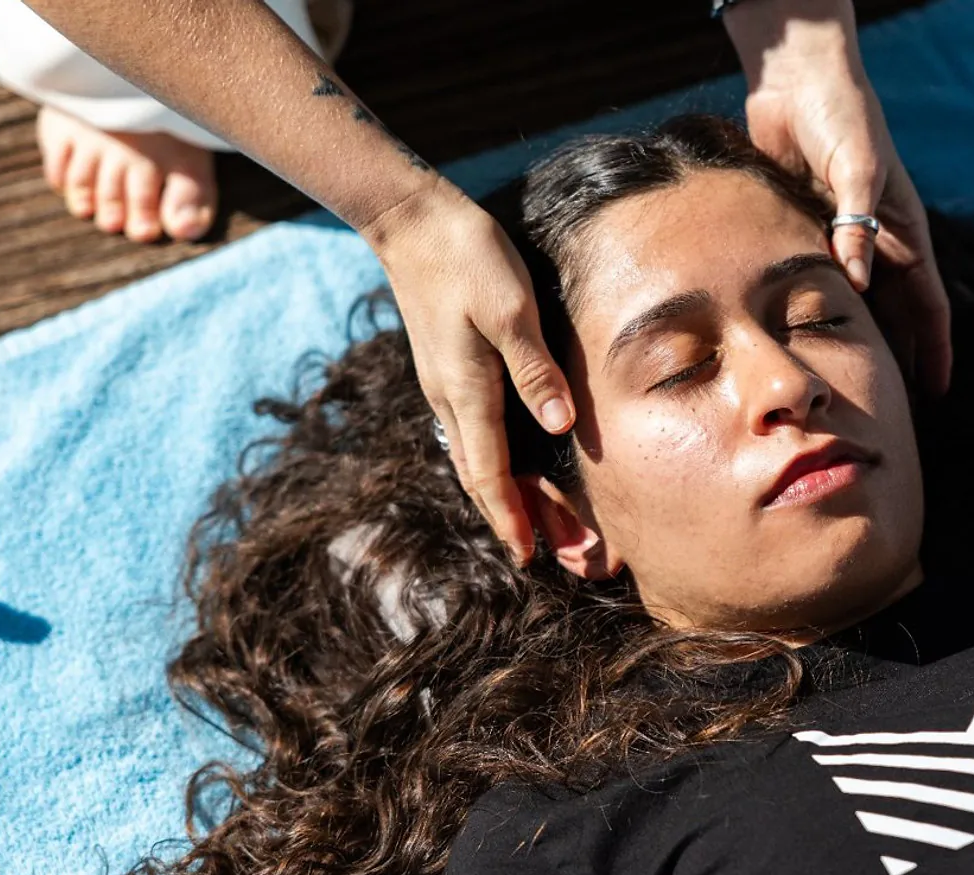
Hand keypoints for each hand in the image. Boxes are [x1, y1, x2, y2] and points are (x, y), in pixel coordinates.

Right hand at [362, 182, 573, 562]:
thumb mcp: (511, 308)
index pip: (489, 472)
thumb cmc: (468, 257)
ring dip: (499, 494)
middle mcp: (449, 397)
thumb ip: (535, 369)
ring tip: (530, 523)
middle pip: (478, 475)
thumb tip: (561, 425)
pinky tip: (506, 467)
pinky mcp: (446, 368)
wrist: (412, 220)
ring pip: (472, 456)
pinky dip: (489, 462)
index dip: (510, 517)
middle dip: (507, 518)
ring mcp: (443, 384)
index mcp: (467, 389)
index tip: (528, 556)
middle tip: (541, 555)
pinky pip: (469, 432)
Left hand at [728, 0, 952, 396]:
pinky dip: (809, 310)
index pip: (928, 304)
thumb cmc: (841, 115)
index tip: (936, 392)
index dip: (934, 350)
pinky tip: (794, 342)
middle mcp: (878, 241)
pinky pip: (813, 280)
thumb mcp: (857, 167)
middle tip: (887, 408)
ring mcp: (842, 238)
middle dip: (896, 359)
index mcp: (905, 231)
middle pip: (893, 316)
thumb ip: (856, 223)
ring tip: (845, 387)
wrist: (798, 80)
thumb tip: (855, 283)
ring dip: (852, 341)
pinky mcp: (807, 230)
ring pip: (853, 305)